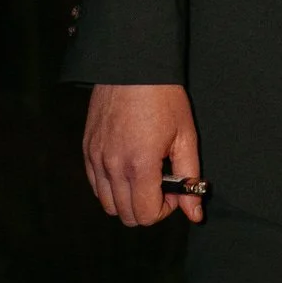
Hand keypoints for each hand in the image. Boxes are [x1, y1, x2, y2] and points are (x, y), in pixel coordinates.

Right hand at [83, 83, 204, 226]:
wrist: (132, 67)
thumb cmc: (163, 98)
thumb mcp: (185, 136)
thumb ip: (189, 178)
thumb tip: (195, 214)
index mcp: (140, 165)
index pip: (146, 215)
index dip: (164, 209)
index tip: (174, 191)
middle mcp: (113, 166)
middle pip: (126, 215)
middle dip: (147, 207)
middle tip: (161, 184)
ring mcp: (95, 158)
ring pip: (107, 204)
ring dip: (128, 200)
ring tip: (144, 176)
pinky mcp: (86, 149)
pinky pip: (95, 185)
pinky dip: (111, 187)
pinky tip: (127, 167)